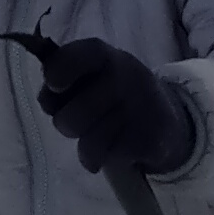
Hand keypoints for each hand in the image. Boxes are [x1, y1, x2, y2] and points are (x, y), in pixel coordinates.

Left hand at [25, 32, 198, 178]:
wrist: (165, 119)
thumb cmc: (110, 94)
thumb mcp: (88, 76)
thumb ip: (61, 80)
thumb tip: (48, 98)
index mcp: (103, 56)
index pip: (74, 57)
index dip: (58, 72)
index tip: (54, 86)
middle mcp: (125, 76)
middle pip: (72, 117)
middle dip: (66, 125)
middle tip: (79, 121)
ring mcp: (140, 107)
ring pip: (89, 143)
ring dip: (85, 147)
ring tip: (96, 138)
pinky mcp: (150, 137)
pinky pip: (107, 158)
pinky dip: (103, 159)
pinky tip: (114, 148)